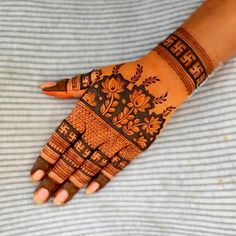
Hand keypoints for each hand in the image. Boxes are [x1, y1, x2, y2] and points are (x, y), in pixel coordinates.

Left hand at [31, 49, 188, 204]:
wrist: (160, 82)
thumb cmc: (126, 77)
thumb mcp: (95, 76)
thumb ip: (68, 86)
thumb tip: (43, 88)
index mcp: (86, 112)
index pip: (60, 140)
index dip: (46, 158)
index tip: (34, 175)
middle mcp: (99, 129)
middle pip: (72, 158)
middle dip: (55, 179)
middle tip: (41, 198)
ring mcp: (118, 140)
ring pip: (91, 166)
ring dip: (75, 183)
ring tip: (61, 200)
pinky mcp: (135, 146)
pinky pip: (116, 166)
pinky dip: (103, 178)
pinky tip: (91, 190)